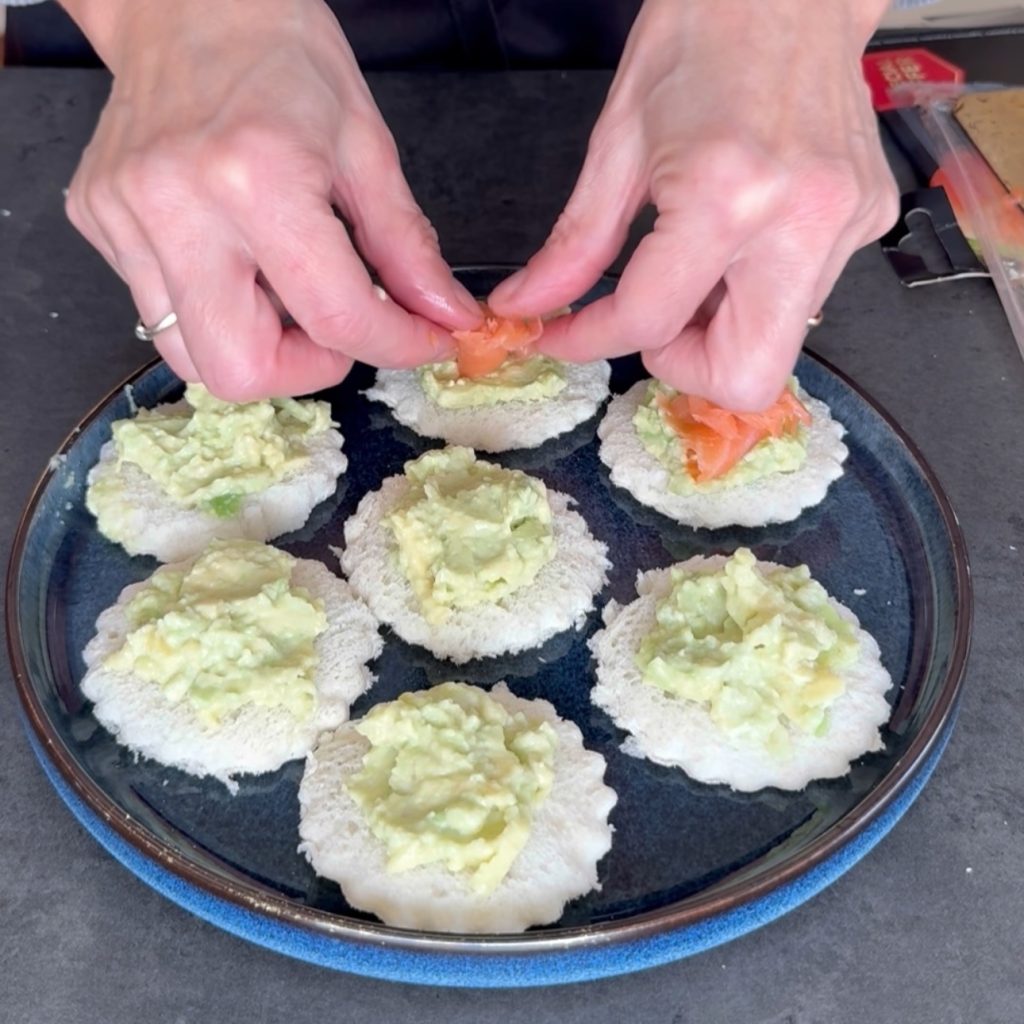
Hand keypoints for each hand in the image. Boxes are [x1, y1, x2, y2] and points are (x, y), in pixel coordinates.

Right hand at [63, 0, 478, 398]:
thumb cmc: (281, 54)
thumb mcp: (366, 146)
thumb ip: (408, 248)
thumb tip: (446, 318)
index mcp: (256, 177)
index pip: (335, 318)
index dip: (394, 346)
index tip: (419, 341)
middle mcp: (178, 205)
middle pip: (239, 371)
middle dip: (305, 370)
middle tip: (334, 328)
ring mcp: (125, 216)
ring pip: (189, 358)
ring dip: (256, 349)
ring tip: (285, 290)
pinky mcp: (98, 221)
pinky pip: (160, 311)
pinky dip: (216, 308)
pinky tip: (239, 258)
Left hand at [488, 0, 897, 409]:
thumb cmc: (704, 31)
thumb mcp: (617, 140)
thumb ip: (575, 244)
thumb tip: (527, 305)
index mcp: (727, 193)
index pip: (649, 322)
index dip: (591, 342)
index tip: (566, 335)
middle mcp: (800, 221)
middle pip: (743, 379)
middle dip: (682, 366)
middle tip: (653, 319)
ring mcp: (845, 226)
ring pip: (775, 351)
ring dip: (718, 333)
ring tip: (693, 267)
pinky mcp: (868, 223)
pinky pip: (800, 303)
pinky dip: (752, 295)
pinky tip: (736, 244)